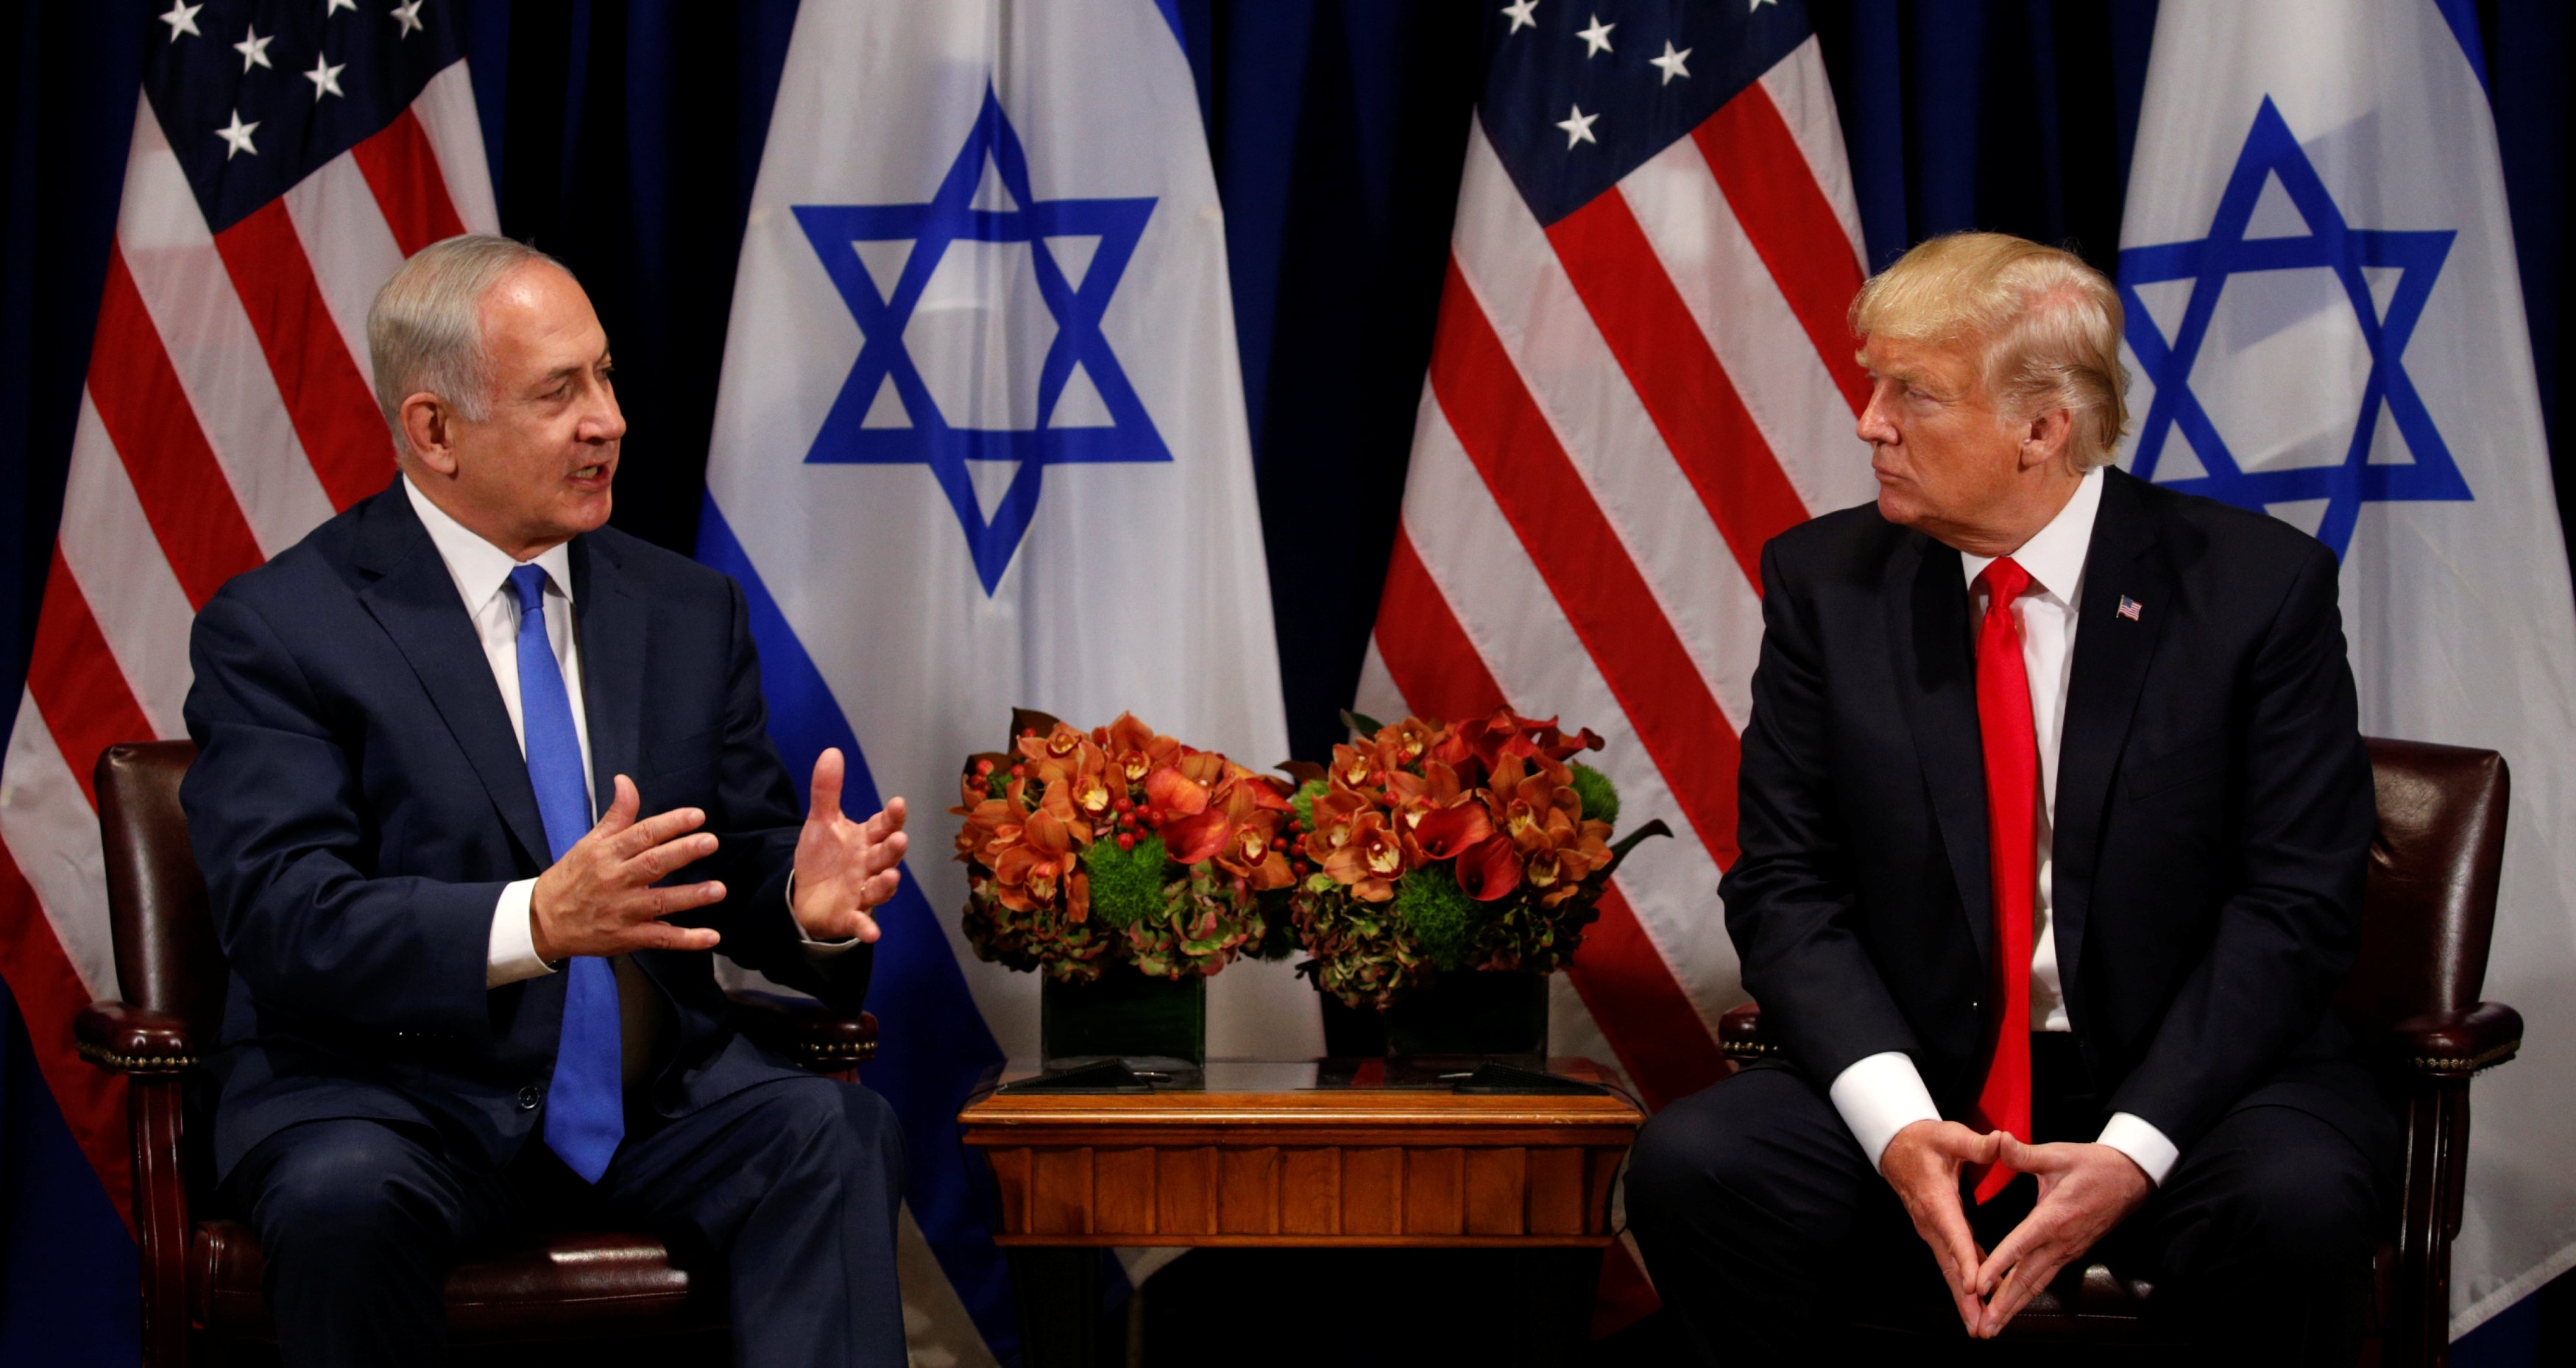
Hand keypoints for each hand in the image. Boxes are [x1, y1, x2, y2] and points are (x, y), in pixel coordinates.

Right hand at [530, 774, 725, 960]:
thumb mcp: (589, 842)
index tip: (696, 816)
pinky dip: (686, 940)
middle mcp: (616, 881)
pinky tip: (711, 937)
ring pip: (660, 902)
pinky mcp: (626, 937)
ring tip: (718, 889)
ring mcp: (622, 911)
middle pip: (653, 864)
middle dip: (683, 852)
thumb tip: (625, 781)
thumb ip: (616, 815)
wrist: (543, 922)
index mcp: (607, 854)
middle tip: (710, 841)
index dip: (670, 824)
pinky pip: (660, 938)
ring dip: (690, 897)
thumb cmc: (572, 877)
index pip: (642, 834)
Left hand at [789, 748, 906, 942]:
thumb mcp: (821, 822)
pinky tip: (873, 933)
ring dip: (887, 884)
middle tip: (899, 839)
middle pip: (885, 855)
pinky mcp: (850, 915)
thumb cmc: (823, 856)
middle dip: (893, 849)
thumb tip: (832, 752)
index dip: (891, 817)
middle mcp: (869, 865)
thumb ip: (827, 791)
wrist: (807, 894)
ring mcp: (862, 891)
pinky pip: (861, 921)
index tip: (898, 803)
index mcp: (865, 839)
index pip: (882, 825)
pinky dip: (867, 927)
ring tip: (891, 877)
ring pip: (879, 887)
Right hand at [1880, 1119, 2003, 1335]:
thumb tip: (2002, 1140)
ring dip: (1962, 1298)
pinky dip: (1961, 1282)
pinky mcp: (1935, 1232)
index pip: (1955, 1235)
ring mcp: (1931, 1230)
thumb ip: (1978, 1144)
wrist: (1896, 1146)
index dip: (1966, 1261)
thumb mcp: (1951, 1135)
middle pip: (1949, 1265)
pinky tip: (1976, 1298)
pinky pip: (1950, 1260)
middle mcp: (1931, 1222)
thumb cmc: (1925, 1140)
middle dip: (1964, 1298)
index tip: (1975, 1287)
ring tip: (1977, 1324)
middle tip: (1978, 1326)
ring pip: (1948, 1268)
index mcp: (1938, 1201)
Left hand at [1970, 1139, 2151, 1336]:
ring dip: (2014, 1306)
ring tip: (1993, 1327)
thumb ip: (2025, 1153)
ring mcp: (2068, 1250)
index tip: (1977, 1286)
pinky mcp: (2072, 1251)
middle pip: (2028, 1278)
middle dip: (2004, 1305)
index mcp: (2053, 1217)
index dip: (1998, 1265)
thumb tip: (1998, 1139)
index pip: (2020, 1245)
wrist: (2131, 1177)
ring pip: (2037, 1283)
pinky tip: (2013, 1305)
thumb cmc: (2092, 1163)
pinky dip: (2027, 1293)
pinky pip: (2046, 1277)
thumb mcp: (2058, 1153)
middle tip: (1983, 1328)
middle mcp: (2061, 1241)